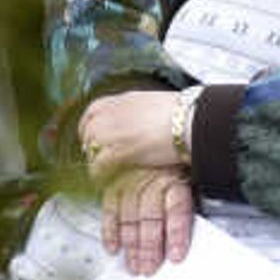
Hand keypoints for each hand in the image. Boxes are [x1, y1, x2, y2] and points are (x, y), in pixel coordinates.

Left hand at [75, 87, 193, 183]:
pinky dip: (99, 173)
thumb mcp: (154, 104)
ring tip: (102, 170)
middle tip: (96, 156)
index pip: (93, 111)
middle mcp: (114, 113)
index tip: (90, 135)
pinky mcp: (119, 151)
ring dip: (95, 159)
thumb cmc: (184, 114)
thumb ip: (139, 112)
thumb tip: (138, 123)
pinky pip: (99, 165)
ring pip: (92, 148)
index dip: (89, 125)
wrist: (191, 122)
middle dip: (90, 144)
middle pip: (88, 130)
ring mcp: (114, 131)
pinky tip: (105, 179)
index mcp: (123, 100)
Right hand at [100, 164, 196, 273]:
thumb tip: (181, 240)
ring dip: (131, 244)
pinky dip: (110, 229)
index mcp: (176, 177)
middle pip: (151, 215)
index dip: (176, 232)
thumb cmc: (172, 166)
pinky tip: (113, 247)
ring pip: (130, 215)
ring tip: (134, 265)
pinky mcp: (114, 181)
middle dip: (149, 246)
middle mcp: (153, 177)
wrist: (158, 142)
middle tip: (149, 268)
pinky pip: (110, 207)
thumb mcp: (186, 178)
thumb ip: (184, 204)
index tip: (175, 256)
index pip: (177, 207)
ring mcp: (132, 179)